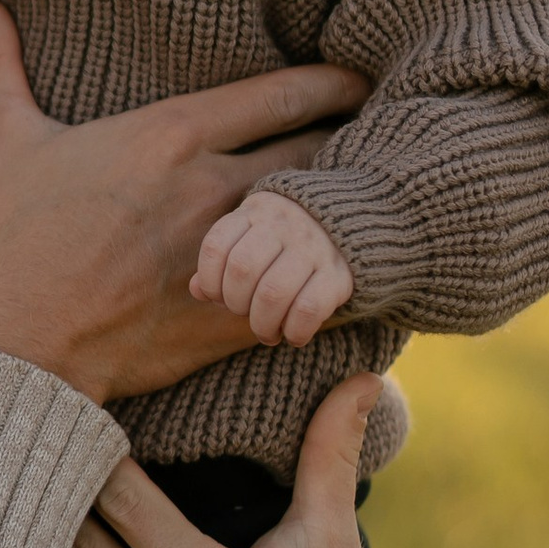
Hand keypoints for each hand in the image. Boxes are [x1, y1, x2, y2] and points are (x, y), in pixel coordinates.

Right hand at [0, 0, 367, 401]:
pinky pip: (313, 292)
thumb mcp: (2, 141)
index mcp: (172, 136)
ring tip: (382, 196)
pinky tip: (362, 276)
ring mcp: (232, 251)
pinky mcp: (237, 315)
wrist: (24, 344)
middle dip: (356, 138)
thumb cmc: (15, 241)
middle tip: (386, 130)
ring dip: (352, 205)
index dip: (331, 82)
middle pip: (320, 150)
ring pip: (323, 217)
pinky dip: (340, 282)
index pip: (281, 93)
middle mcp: (214, 186)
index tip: (360, 75)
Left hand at [192, 189, 355, 347]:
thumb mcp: (252, 235)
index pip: (216, 246)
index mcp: (256, 212)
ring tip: (266, 332)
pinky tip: (292, 335)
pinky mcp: (339, 273)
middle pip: (242, 270)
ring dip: (262, 323)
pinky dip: (294, 330)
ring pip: (273, 293)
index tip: (217, 296)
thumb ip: (223, 259)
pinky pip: (308, 308)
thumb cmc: (286, 239)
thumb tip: (196, 290)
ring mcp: (314, 247)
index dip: (209, 280)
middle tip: (245, 314)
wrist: (352, 221)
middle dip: (236, 304)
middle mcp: (284, 225)